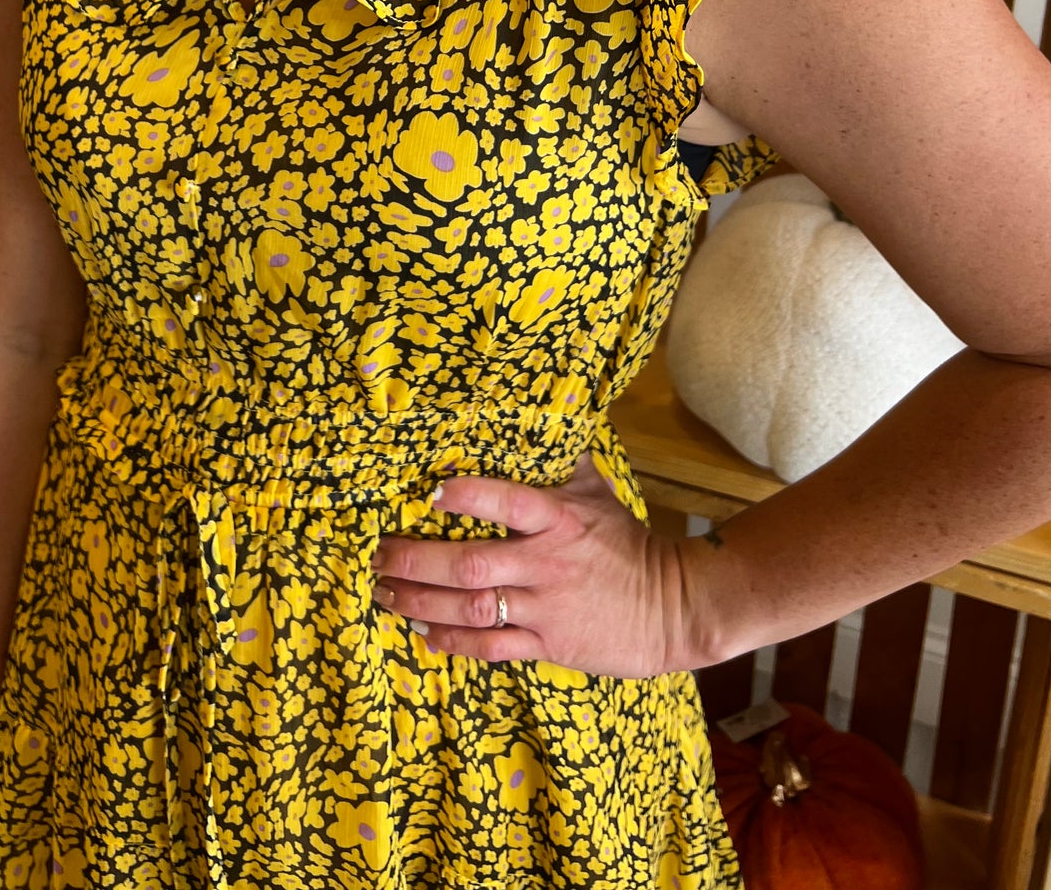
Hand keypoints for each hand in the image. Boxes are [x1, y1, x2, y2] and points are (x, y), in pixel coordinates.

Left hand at [368, 450, 694, 678]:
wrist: (672, 606)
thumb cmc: (626, 542)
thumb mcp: (599, 491)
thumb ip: (563, 458)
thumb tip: (543, 402)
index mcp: (558, 518)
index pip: (507, 502)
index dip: (466, 497)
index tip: (428, 492)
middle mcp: (546, 563)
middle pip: (470, 563)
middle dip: (416, 560)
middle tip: (378, 554)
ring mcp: (546, 607)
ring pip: (472, 607)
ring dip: (421, 602)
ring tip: (385, 594)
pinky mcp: (550, 645)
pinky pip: (492, 647)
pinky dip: (454, 642)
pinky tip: (423, 634)